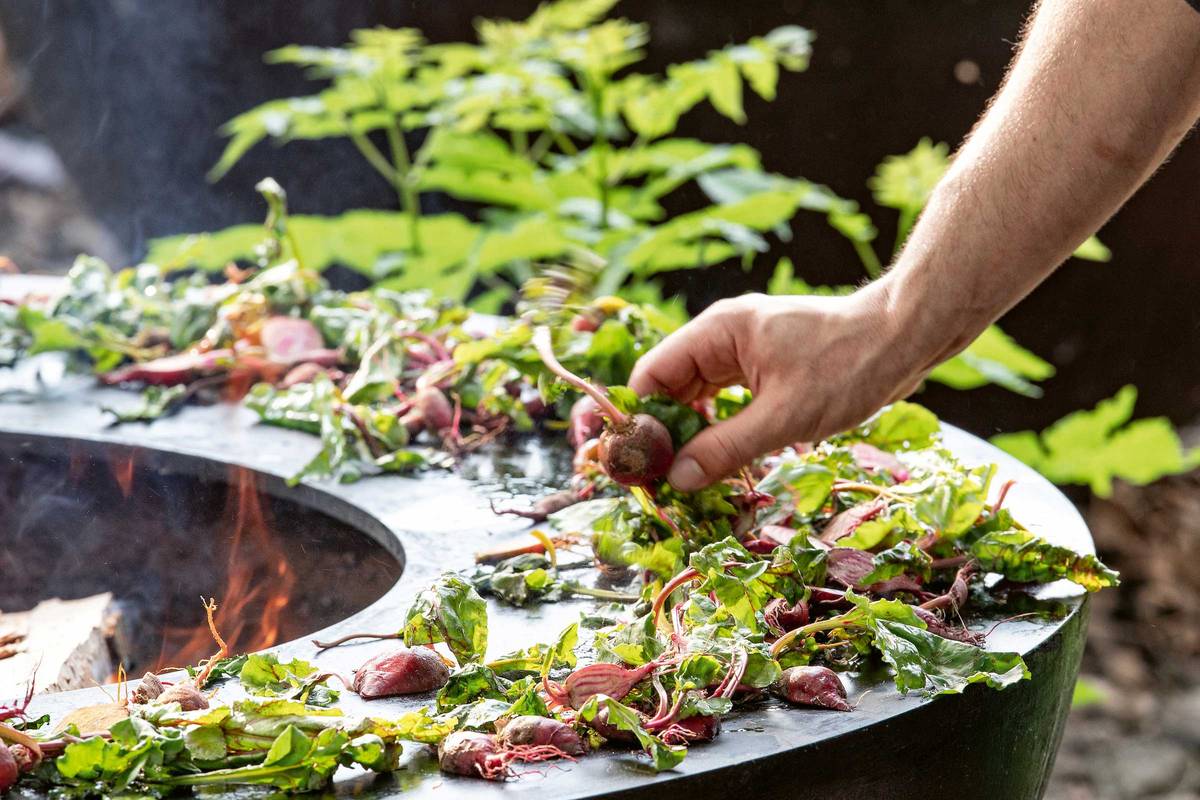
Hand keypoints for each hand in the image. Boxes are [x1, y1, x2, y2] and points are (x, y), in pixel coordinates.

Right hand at [628, 288, 928, 490]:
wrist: (904, 337)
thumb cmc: (847, 368)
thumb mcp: (784, 417)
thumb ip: (725, 449)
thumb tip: (676, 479)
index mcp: (717, 332)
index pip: (652, 374)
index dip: (639, 420)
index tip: (635, 464)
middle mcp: (720, 335)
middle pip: (669, 387)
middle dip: (662, 433)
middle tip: (658, 482)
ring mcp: (741, 349)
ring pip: (695, 396)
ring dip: (689, 433)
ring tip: (684, 478)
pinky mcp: (761, 365)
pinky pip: (722, 398)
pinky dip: (716, 427)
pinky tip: (718, 458)